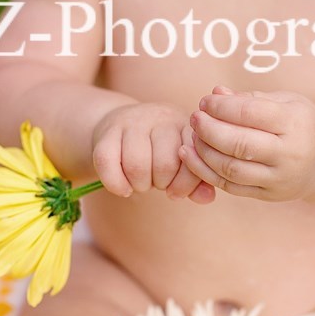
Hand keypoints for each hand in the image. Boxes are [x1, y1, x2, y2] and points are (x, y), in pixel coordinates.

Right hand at [91, 103, 214, 202]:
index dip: (185, 184)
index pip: (193, 158)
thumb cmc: (156, 149)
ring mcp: (133, 121)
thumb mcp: (181, 161)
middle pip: (164, 165)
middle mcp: (161, 118)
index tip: (175, 192)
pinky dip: (116, 184)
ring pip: (137, 165)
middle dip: (161, 184)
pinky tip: (123, 188)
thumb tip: (207, 198)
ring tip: (141, 183)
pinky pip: (107, 163)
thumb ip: (196, 180)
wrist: (118, 124)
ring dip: (139, 185)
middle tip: (156, 184)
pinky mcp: (108, 130)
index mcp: (186, 124)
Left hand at [179, 86, 314, 200]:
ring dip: (204, 151)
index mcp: (295, 123)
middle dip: (209, 130)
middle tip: (195, 118)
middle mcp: (290, 154)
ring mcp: (279, 178)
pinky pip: (230, 186)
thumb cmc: (302, 122)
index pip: (250, 113)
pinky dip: (205, 171)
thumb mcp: (285, 102)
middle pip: (239, 144)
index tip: (206, 101)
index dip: (221, 107)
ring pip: (231, 169)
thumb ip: (249, 98)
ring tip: (192, 135)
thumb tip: (215, 93)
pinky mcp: (269, 195)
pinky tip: (192, 156)